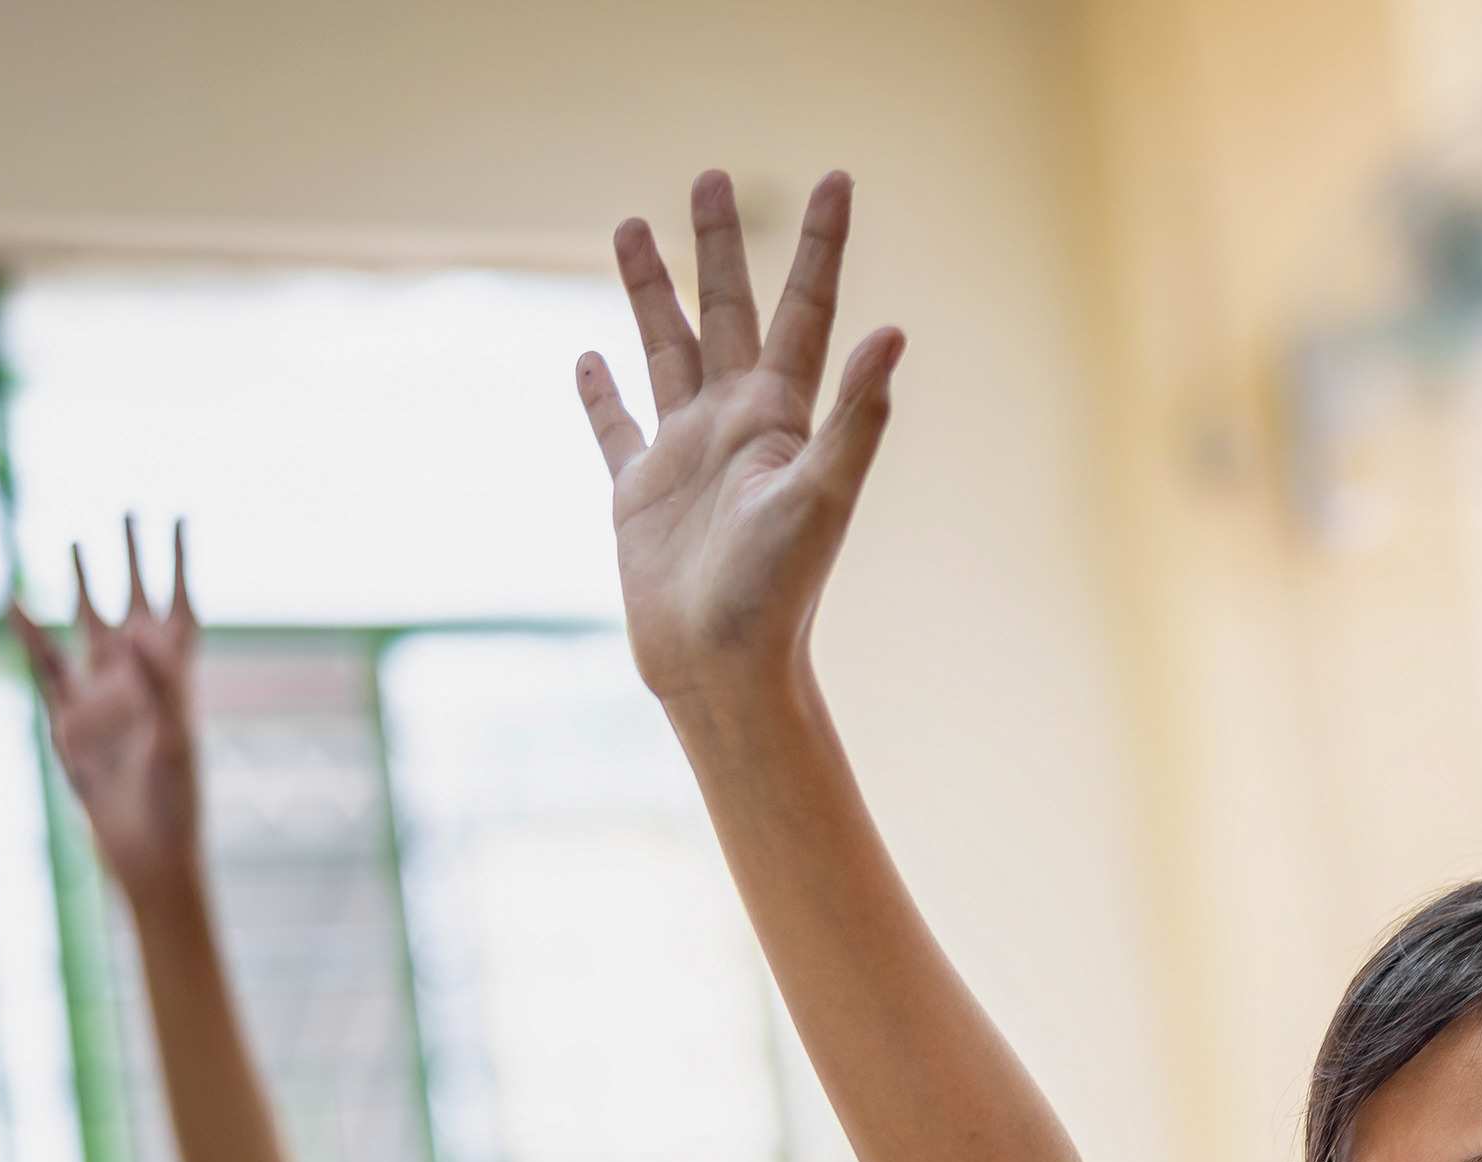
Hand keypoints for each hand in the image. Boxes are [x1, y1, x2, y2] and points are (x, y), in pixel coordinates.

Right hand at [7, 518, 201, 904]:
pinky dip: (30, 636)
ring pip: (89, 624)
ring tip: (75, 541)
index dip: (178, 563)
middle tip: (129, 509)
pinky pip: (47, 667)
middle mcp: (139, 678)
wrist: (147, 848)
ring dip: (82, 584)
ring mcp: (103, 696)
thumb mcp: (175, 738)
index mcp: (174, 678)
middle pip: (136, 602)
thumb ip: (160, 683)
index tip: (178, 517)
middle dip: (133, 558)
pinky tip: (15, 602)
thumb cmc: (174, 799)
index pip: (179, 606)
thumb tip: (138, 629)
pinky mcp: (69, 720)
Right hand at [579, 169, 900, 703]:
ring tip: (628, 226)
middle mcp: (734, 423)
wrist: (725, 666)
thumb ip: (855, 417)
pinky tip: (587, 358)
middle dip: (716, 245)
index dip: (822, 245)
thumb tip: (893, 334)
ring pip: (663, 349)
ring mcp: (684, 454)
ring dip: (648, 291)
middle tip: (707, 175)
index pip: (805, 310)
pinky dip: (600, 394)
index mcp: (781, 416)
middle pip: (724, 311)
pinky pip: (615, 429)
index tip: (838, 178)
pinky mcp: (639, 493)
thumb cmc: (778, 590)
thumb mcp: (821, 495)